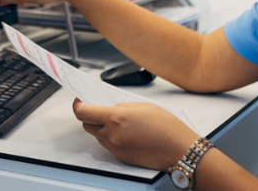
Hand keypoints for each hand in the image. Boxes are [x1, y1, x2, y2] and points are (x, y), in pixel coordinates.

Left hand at [72, 99, 197, 170]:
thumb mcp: (142, 105)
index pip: (83, 113)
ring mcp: (115, 148)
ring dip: (100, 126)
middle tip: (96, 107)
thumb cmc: (167, 127)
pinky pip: (108, 144)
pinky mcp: (121, 157)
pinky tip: (124, 131)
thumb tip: (109, 108)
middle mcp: (112, 135)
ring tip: (116, 120)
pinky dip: (110, 136)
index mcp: (116, 118)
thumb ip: (121, 106)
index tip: (79, 100)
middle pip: (87, 125)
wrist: (180, 150)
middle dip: (88, 115)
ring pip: (97, 135)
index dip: (77, 105)